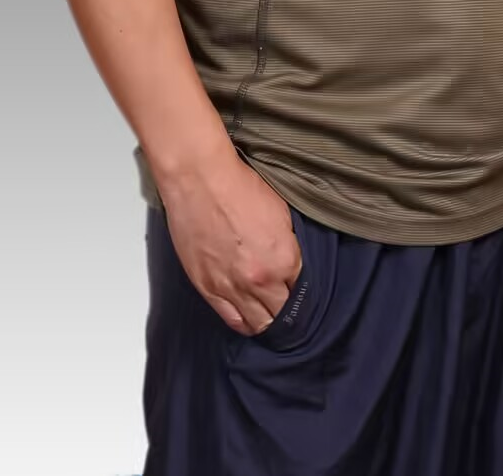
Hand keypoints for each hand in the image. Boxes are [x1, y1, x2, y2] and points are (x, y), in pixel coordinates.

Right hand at [160, 147, 302, 336]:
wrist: (200, 180)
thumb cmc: (239, 187)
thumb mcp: (281, 212)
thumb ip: (289, 244)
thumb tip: (292, 262)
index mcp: (284, 259)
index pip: (302, 290)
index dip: (301, 288)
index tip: (297, 287)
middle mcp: (260, 280)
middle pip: (281, 313)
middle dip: (286, 308)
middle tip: (285, 302)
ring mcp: (232, 288)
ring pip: (258, 324)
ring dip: (266, 320)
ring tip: (267, 313)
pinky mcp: (207, 288)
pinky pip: (231, 319)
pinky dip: (243, 322)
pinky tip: (248, 316)